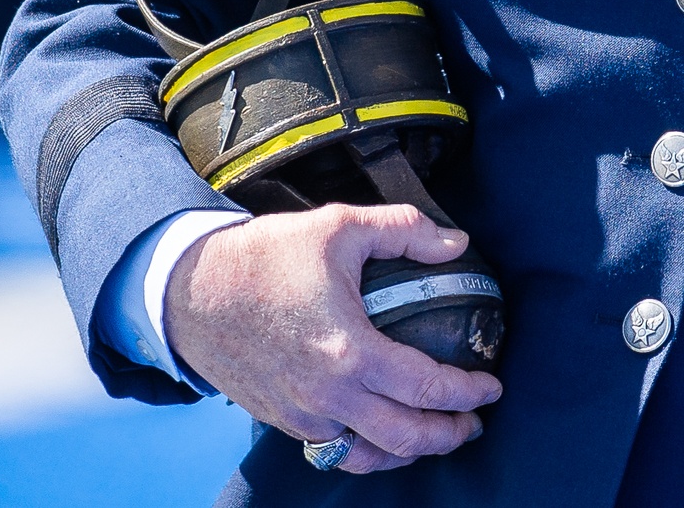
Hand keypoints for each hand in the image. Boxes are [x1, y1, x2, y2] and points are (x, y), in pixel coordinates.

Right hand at [163, 202, 501, 474]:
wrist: (191, 289)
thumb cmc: (264, 256)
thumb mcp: (337, 226)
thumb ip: (402, 231)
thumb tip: (455, 243)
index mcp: (352, 351)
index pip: (428, 388)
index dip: (469, 392)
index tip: (491, 384)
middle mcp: (331, 394)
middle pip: (408, 438)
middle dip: (451, 435)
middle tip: (473, 420)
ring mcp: (304, 414)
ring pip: (371, 456)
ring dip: (410, 450)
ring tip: (431, 432)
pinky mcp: (283, 419)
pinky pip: (335, 450)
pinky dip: (366, 450)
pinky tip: (376, 431)